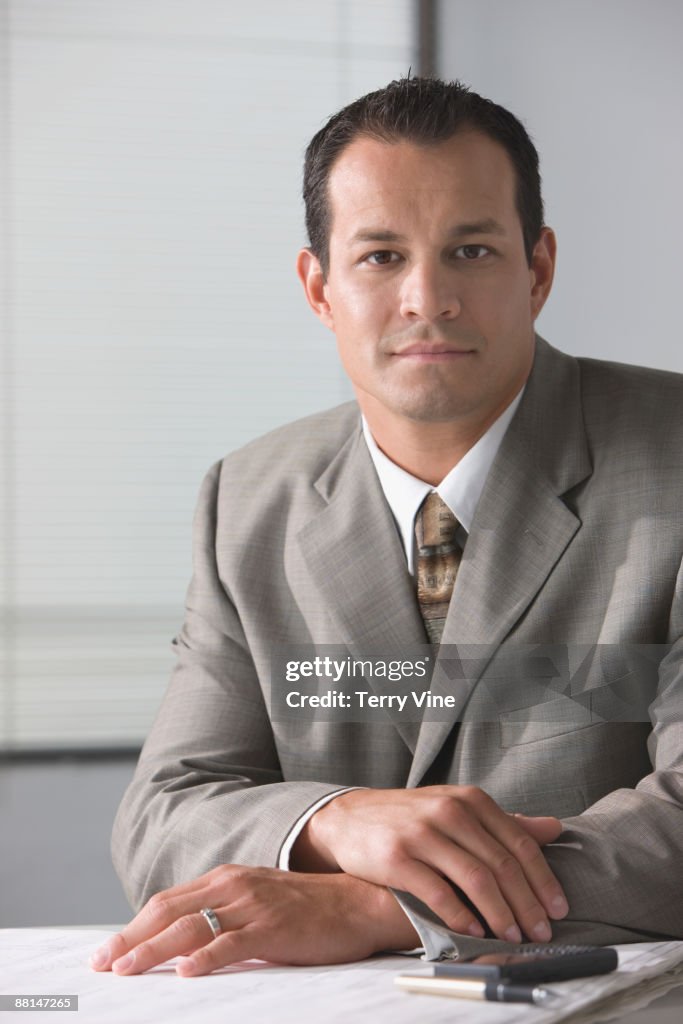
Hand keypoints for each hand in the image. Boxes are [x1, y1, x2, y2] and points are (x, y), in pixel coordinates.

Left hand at [89, 865, 418, 976]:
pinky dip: (206, 958)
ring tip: (127, 969)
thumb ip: (223, 913)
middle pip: (169, 911)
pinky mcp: (273, 927)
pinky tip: (186, 972)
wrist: (358, 901)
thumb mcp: (257, 900)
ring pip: (190, 927)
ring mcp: (252, 905)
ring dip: (153, 950)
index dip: (135, 925)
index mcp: (226, 878)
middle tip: (103, 963)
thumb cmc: (308, 907)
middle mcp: (233, 886)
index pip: (168, 901)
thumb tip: (185, 943)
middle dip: (131, 938)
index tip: (109, 949)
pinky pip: (232, 943)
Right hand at [292, 786, 567, 942]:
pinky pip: (438, 891)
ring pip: (475, 879)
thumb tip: (554, 828)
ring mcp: (423, 833)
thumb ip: (504, 823)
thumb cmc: (411, 818)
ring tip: (512, 937)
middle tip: (541, 933)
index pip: (519, 843)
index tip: (558, 909)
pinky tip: (473, 931)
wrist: (350, 818)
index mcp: (470, 800)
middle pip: (501, 864)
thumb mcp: (458, 809)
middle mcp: (449, 811)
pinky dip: (460, 915)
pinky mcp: (397, 857)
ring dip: (500, 914)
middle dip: (527, 904)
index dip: (543, 879)